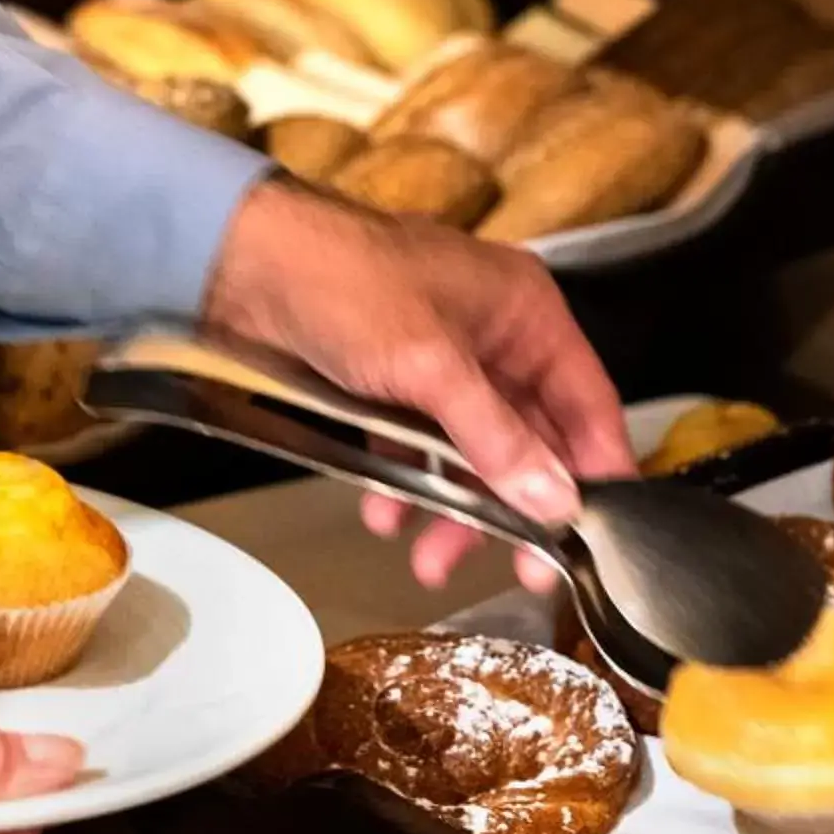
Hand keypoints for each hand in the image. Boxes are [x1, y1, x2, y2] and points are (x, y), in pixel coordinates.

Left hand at [203, 176, 633, 589]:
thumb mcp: (430, 368)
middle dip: (514, 504)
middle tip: (521, 571)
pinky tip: (384, 513)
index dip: (595, 471)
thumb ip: (496, 440)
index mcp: (525, 311)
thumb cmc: (342, 283)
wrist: (238, 261)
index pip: (587, 402)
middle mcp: (493, 333)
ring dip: (454, 505)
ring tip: (429, 558)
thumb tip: (555, 502)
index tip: (594, 536)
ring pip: (471, 449)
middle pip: (529, 436)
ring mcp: (440, 357)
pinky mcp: (390, 378)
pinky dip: (408, 480)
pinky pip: (419, 443)